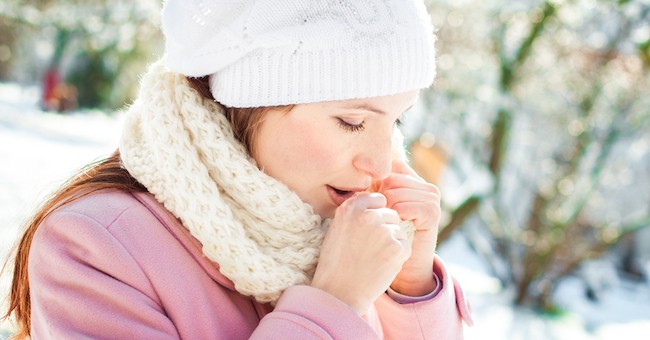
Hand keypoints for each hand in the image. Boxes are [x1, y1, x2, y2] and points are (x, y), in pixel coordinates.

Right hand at [311, 193, 411, 314]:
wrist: (339, 292)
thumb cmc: (336, 261)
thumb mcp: (338, 227)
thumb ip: (357, 212)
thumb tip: (379, 201)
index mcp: (351, 207)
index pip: (378, 199)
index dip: (376, 214)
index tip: (366, 230)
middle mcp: (368, 215)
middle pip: (391, 214)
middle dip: (385, 228)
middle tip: (369, 248)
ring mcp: (383, 231)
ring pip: (399, 230)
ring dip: (392, 242)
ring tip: (373, 257)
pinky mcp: (396, 248)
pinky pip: (405, 245)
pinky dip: (397, 256)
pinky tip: (381, 265)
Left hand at [374, 160, 440, 295]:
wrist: (402, 266)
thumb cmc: (385, 235)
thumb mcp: (379, 206)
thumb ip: (375, 186)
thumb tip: (361, 166)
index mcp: (415, 182)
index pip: (390, 168)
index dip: (377, 186)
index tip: (377, 205)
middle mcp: (426, 187)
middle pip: (390, 179)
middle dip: (380, 199)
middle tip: (384, 218)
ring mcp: (431, 199)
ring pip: (394, 192)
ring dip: (386, 212)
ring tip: (392, 225)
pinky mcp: (432, 212)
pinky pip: (402, 206)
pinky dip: (395, 218)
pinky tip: (399, 228)